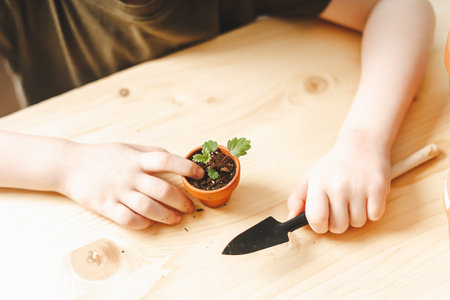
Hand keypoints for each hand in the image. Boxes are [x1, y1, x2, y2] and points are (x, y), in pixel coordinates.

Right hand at [58, 142, 203, 228]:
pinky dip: (142, 223)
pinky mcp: (106, 206)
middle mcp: (129, 175)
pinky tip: (150, 223)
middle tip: (190, 207)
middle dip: (181, 201)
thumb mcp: (128, 148)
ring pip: (148, 207)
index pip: (166, 160)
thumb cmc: (103, 156)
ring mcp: (117, 191)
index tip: (199, 174)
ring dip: (166, 216)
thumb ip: (150, 152)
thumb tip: (174, 157)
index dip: (185, 167)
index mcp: (136, 159)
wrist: (69, 165)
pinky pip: (128, 219)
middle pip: (162, 190)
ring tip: (177, 219)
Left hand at [287, 138, 390, 233]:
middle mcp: (338, 186)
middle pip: (338, 227)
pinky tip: (366, 197)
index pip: (316, 219)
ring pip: (357, 223)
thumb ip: (297, 198)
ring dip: (356, 216)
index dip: (319, 226)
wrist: (361, 145)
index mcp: (319, 183)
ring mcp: (359, 187)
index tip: (323, 221)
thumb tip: (291, 218)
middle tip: (340, 208)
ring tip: (353, 199)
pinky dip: (372, 211)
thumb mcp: (310, 177)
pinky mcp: (378, 188)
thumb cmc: (334, 165)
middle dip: (339, 222)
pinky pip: (375, 216)